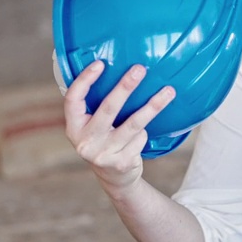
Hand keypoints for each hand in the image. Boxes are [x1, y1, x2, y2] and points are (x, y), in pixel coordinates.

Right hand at [63, 61, 174, 191]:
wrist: (114, 178)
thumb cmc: (104, 141)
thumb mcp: (91, 127)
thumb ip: (95, 106)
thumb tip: (119, 71)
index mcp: (74, 127)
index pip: (73, 99)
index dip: (85, 80)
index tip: (100, 63)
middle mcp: (85, 141)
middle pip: (108, 108)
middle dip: (125, 87)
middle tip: (140, 69)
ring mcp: (103, 154)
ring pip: (133, 124)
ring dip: (153, 106)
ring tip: (168, 91)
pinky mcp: (122, 162)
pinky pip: (140, 137)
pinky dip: (144, 132)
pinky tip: (143, 133)